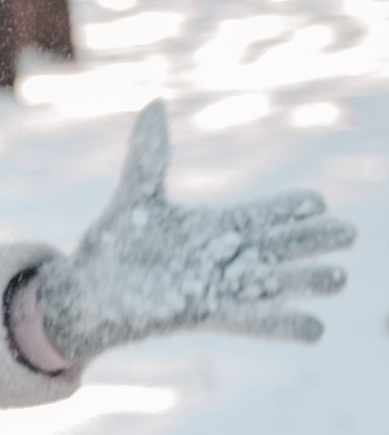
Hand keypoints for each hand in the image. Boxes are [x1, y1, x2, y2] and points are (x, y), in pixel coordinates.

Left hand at [33, 101, 355, 363]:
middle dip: (317, 240)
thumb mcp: (136, 197)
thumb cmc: (114, 245)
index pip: (268, 213)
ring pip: (277, 284)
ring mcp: (221, 288)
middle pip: (285, 246)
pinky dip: (284, 326)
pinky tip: (315, 330)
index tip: (316, 202)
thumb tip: (156, 104)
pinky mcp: (207, 315)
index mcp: (219, 226)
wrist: (87, 290)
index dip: (293, 207)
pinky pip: (254, 322)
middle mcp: (228, 257)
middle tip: (346, 234)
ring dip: (308, 281)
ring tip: (338, 277)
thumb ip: (149, 156)